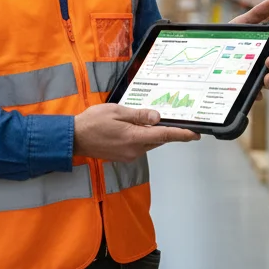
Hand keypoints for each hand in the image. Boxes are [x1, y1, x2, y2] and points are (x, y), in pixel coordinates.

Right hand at [73, 104, 199, 161]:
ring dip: (151, 134)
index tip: (194, 134)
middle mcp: (134, 150)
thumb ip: (138, 115)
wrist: (74, 139)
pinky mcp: (123, 156)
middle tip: (170, 119)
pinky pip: (139, 146)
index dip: (181, 135)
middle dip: (165, 131)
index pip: (164, 136)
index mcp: (134, 137)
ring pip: (148, 143)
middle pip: (157, 140)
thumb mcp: (116, 111)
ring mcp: (129, 155)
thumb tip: (157, 117)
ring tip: (144, 120)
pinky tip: (133, 128)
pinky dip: (141, 137)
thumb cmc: (92, 122)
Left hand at [229, 0, 268, 90]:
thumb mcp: (240, 25)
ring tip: (267, 77)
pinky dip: (257, 94)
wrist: (207, 51)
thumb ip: (256, 15)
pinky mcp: (244, 90)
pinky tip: (255, 93)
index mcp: (266, 51)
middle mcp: (263, 67)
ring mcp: (254, 79)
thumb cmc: (228, 38)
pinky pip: (254, 96)